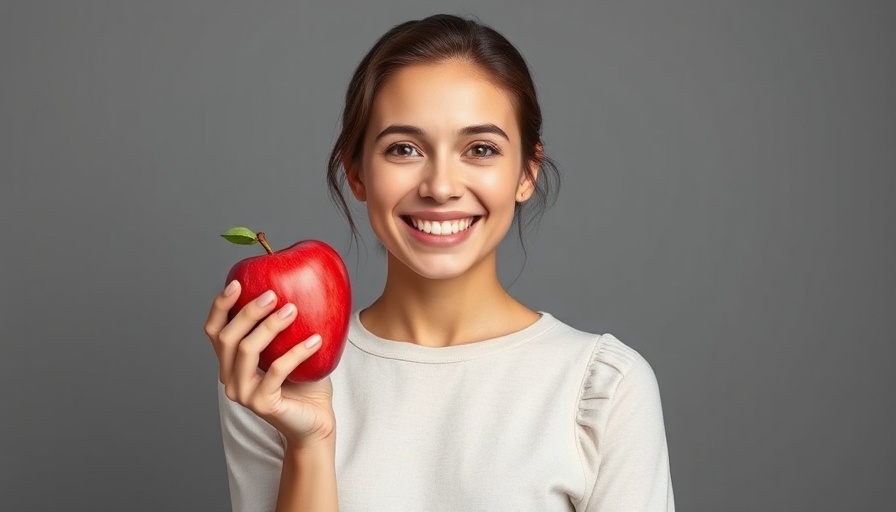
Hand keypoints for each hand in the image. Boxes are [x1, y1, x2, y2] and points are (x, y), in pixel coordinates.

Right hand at [204, 280, 335, 447]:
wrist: (315, 423)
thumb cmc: (304, 384)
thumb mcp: (290, 348)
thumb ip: (284, 325)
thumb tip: (295, 286)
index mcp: (231, 363)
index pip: (214, 331)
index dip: (220, 306)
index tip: (237, 283)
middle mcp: (230, 378)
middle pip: (227, 338)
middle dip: (247, 311)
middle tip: (272, 294)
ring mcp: (243, 393)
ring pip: (247, 351)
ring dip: (270, 326)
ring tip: (293, 309)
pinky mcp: (262, 404)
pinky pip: (277, 370)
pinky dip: (297, 352)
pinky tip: (317, 340)